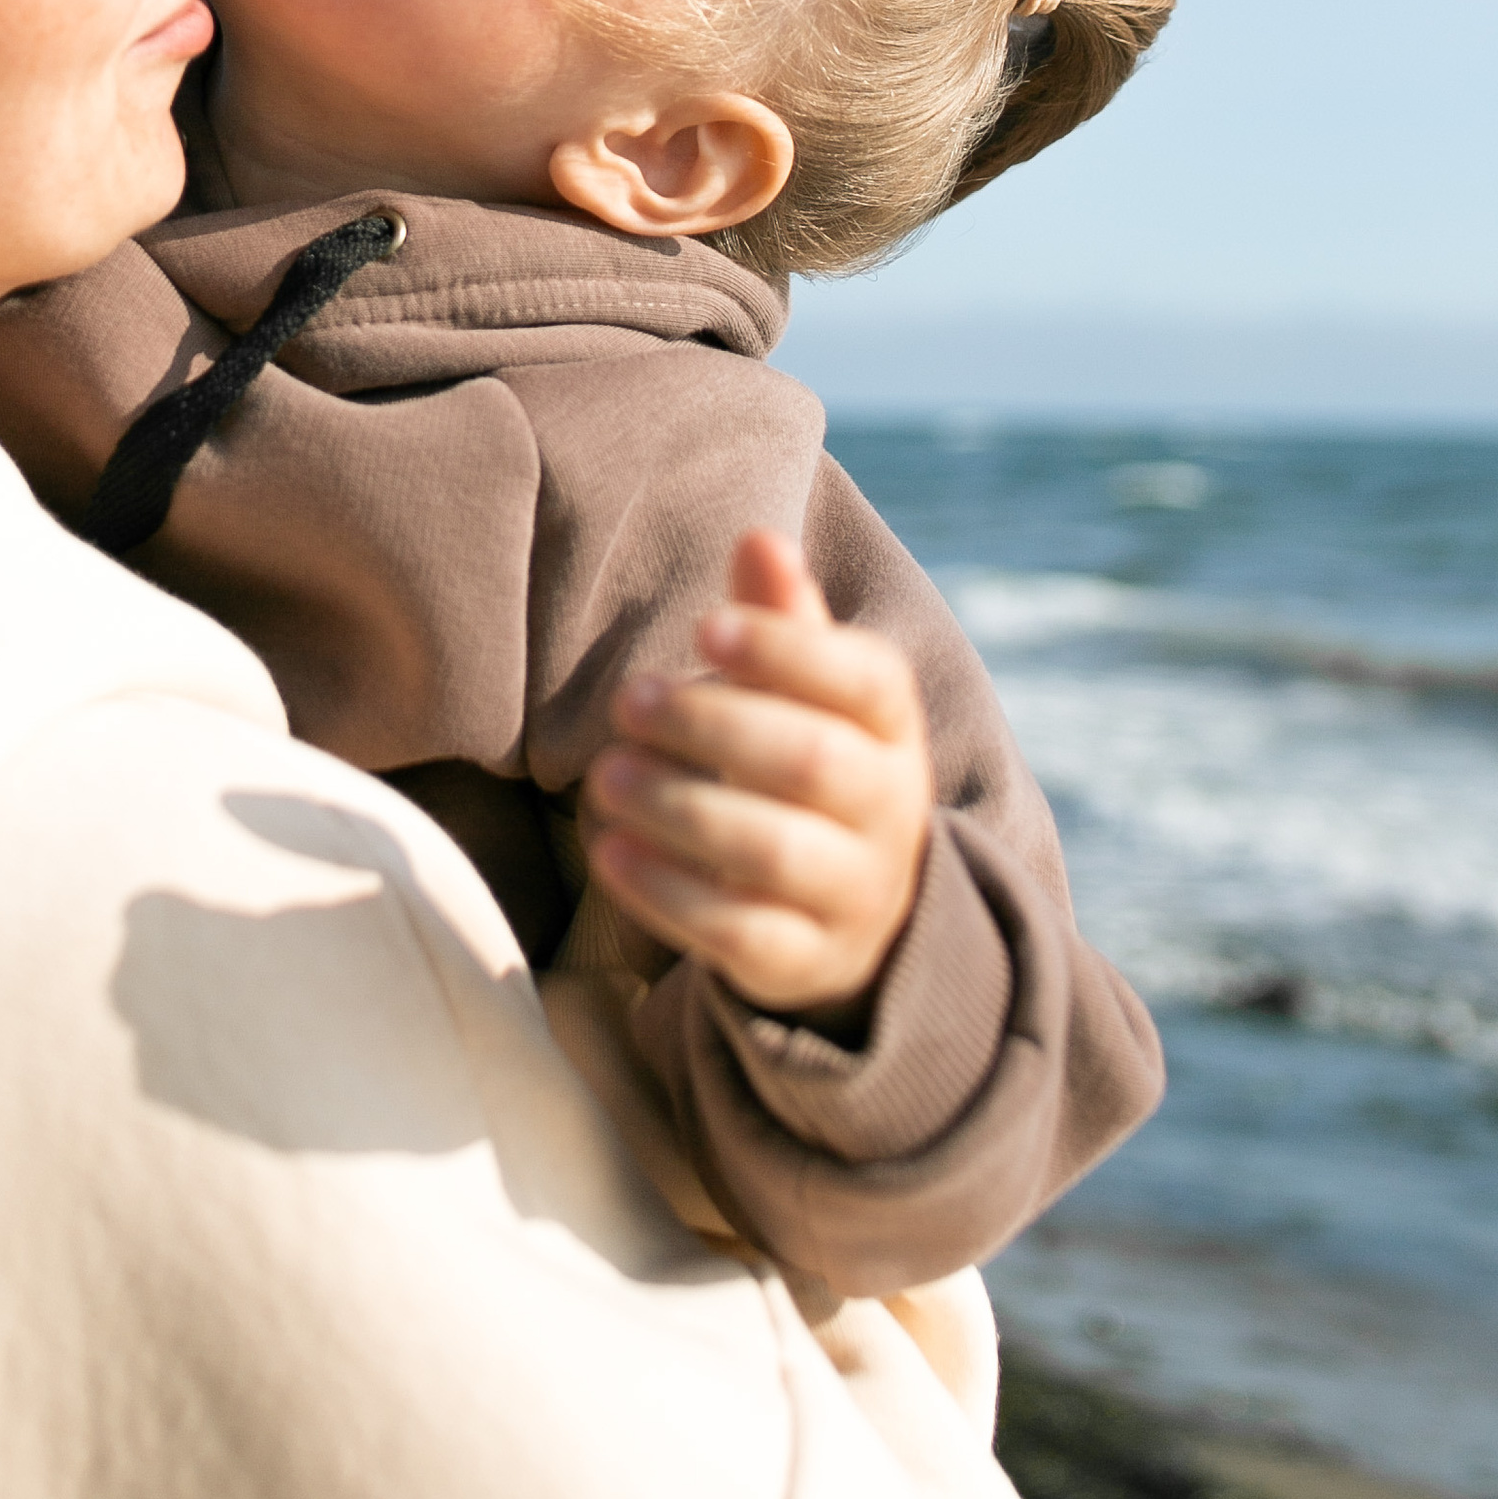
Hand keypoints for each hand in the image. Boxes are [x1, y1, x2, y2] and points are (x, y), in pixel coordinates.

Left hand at [580, 528, 933, 1023]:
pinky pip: (738, 932)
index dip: (787, 649)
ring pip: (771, 850)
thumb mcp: (812, 695)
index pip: (865, 680)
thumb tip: (759, 536)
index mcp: (893, 727)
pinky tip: (609, 850)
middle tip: (628, 699)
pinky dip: (667, 893)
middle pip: (811, 763)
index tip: (704, 628)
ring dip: (677, 807)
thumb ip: (784, 622)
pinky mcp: (805, 962)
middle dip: (712, 725)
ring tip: (604, 774)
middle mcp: (889, 809)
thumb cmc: (811, 765)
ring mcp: (854, 892)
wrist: (859, 915)